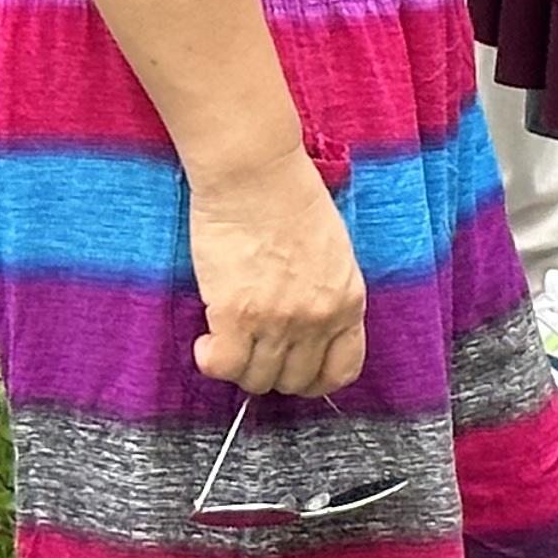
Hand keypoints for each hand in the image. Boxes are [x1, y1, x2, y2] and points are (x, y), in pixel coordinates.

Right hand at [188, 150, 366, 396]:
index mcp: (349, 301)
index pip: (342, 370)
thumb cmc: (292, 203)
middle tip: (252, 348)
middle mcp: (319, 318)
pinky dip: (212, 361)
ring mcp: (279, 320)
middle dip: (272, 373)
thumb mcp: (334, 255)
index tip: (293, 368)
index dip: (314, 379)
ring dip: (239, 366)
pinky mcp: (236, 315)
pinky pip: (224, 366)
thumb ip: (327, 296)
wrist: (256, 176)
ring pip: (257, 379)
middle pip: (295, 381)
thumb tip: (309, 330)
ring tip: (228, 338)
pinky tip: (208, 339)